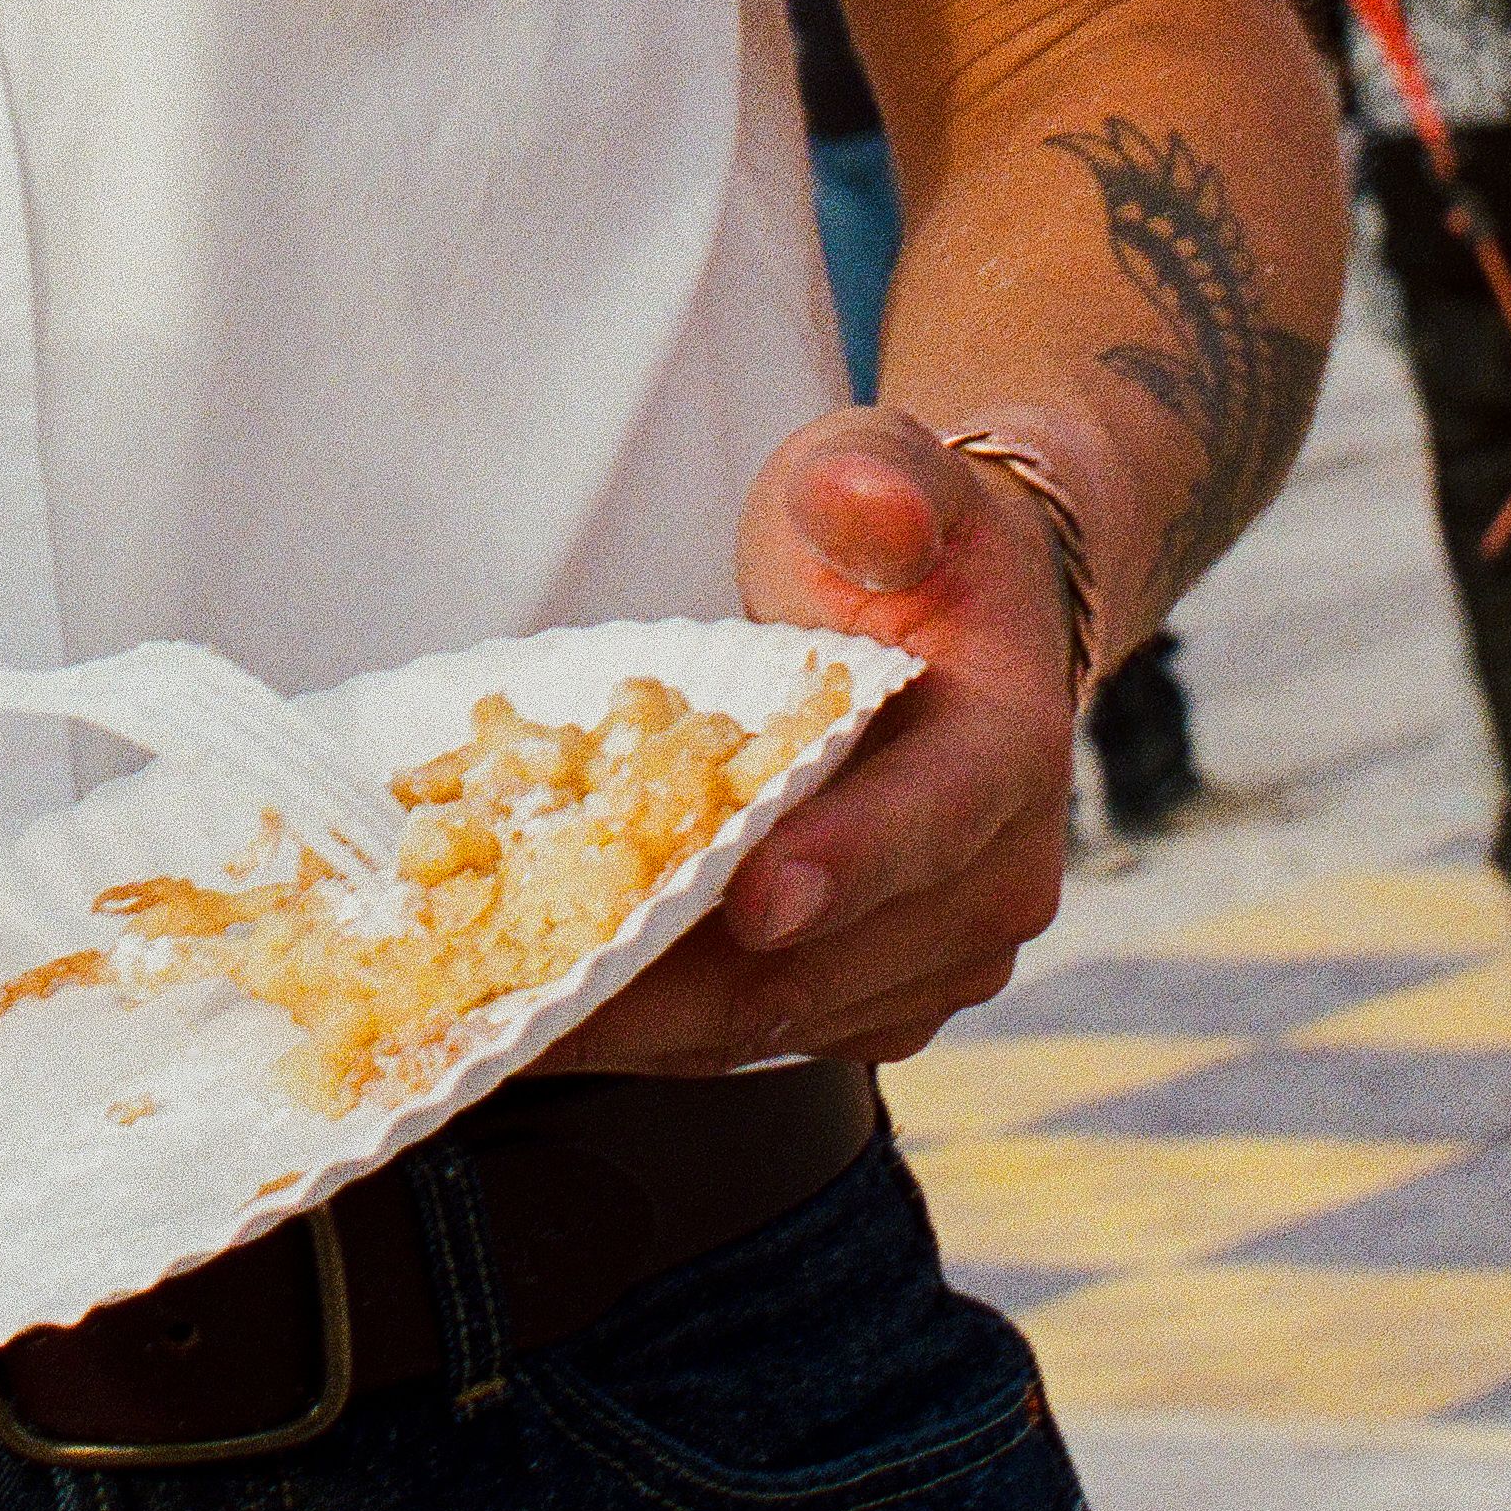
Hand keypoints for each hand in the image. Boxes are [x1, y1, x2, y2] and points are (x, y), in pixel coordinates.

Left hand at [554, 407, 1076, 1077]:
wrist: (951, 624)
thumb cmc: (890, 541)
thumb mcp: (876, 469)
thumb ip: (873, 478)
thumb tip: (864, 498)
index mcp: (1009, 751)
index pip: (929, 821)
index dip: (842, 864)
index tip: (747, 898)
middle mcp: (996, 883)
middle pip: (831, 965)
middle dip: (683, 984)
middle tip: (533, 989)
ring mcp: (939, 962)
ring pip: (780, 1027)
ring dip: (644, 1029)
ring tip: (500, 1016)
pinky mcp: (874, 1002)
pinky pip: (758, 1041)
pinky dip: (654, 1036)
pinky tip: (543, 1015)